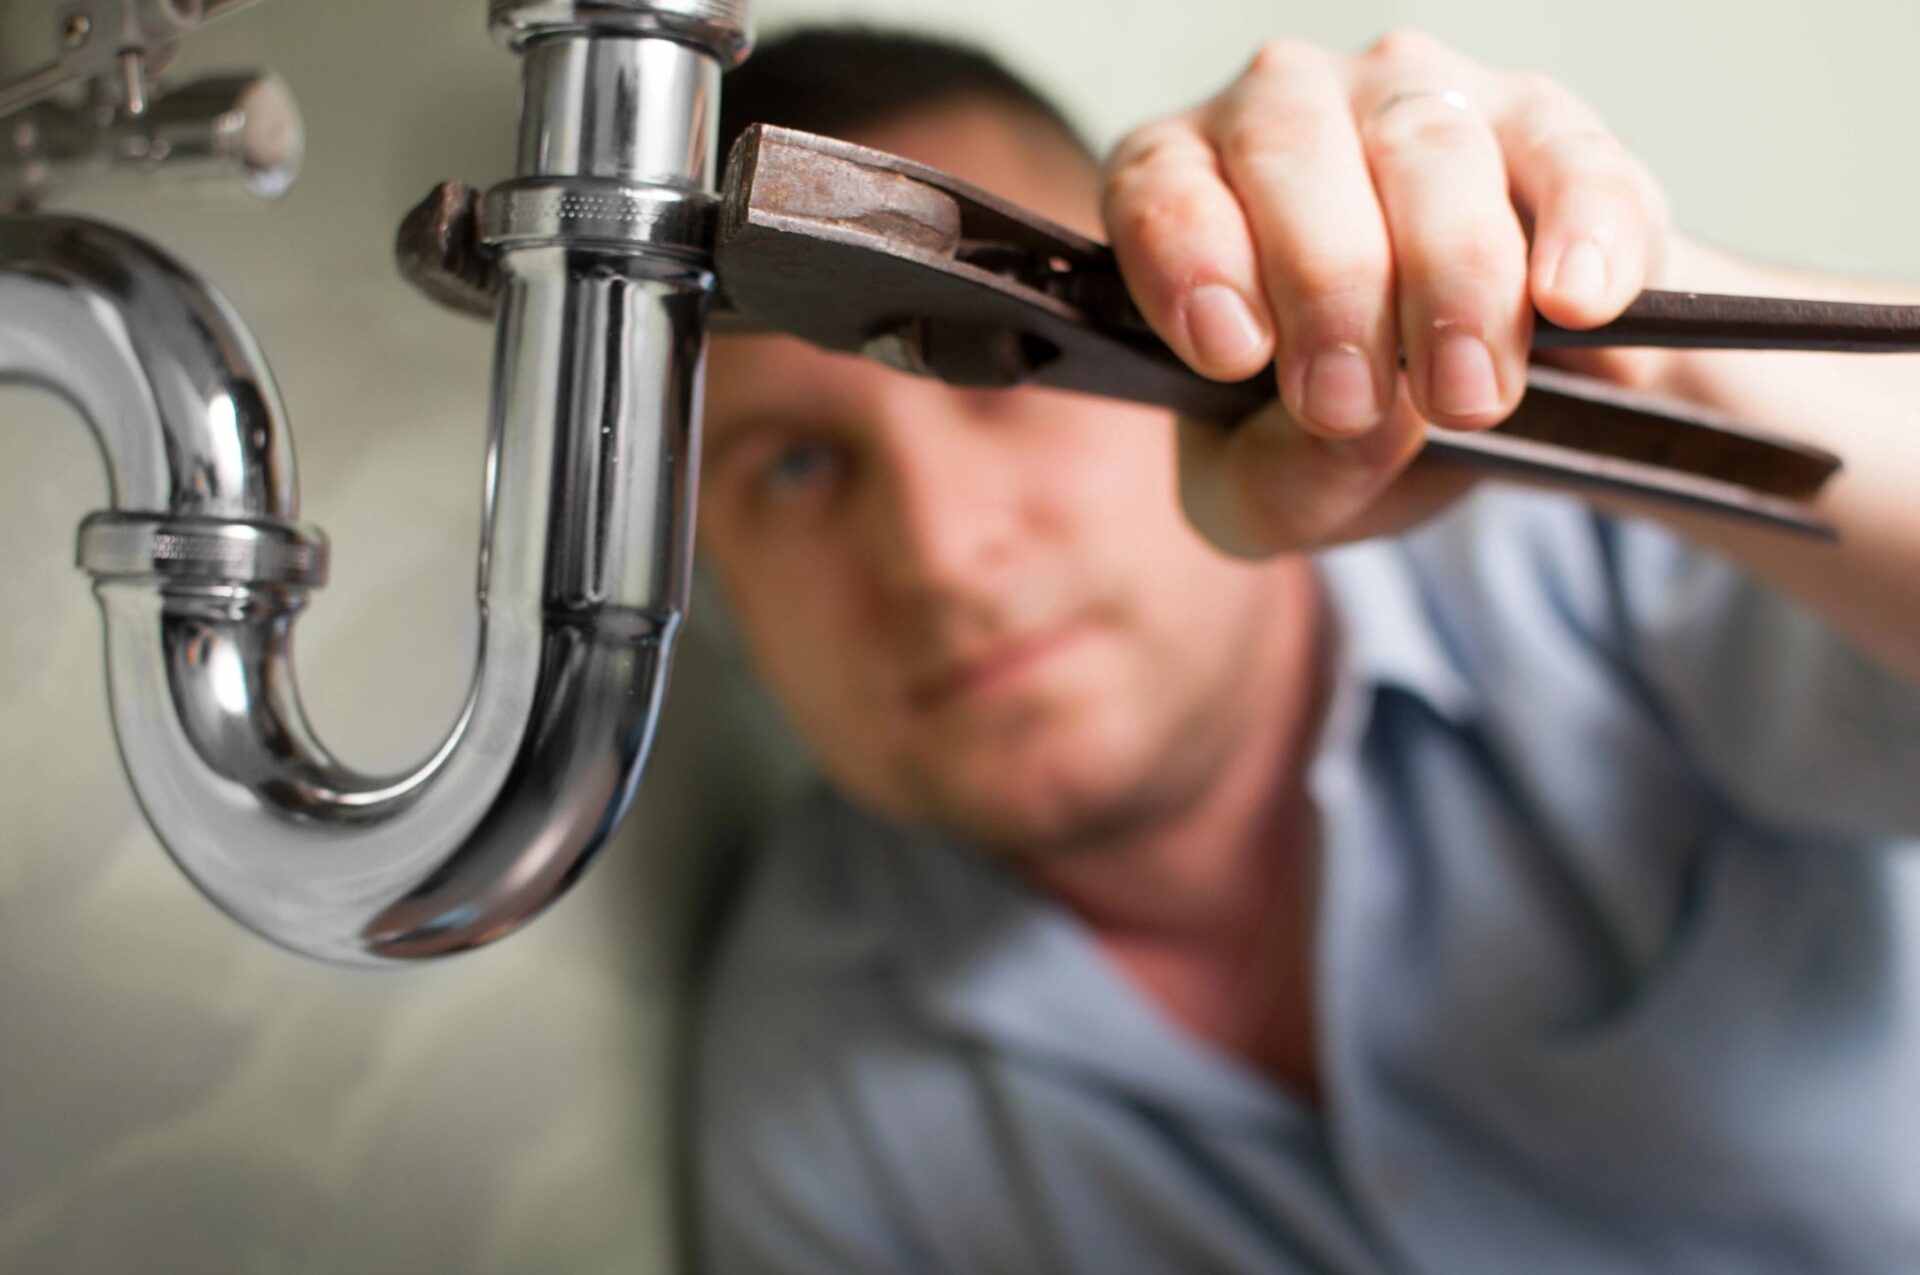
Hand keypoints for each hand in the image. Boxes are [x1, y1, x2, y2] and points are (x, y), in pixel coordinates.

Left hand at [1103, 31, 1671, 555]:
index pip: (1161, 187)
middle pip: (1293, 156)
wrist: (1479, 417)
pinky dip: (1580, 230)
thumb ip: (1275, 479)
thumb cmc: (1335, 427)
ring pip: (1430, 149)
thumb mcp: (1266, 491)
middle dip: (1328, 288)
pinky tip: (1575, 304)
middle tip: (1351, 406)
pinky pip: (1571, 158)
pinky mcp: (1549, 129)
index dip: (1193, 263)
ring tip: (1464, 396)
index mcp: (1188, 183)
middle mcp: (1289, 112)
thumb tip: (1371, 422)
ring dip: (1452, 281)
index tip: (1236, 355)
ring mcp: (1420, 99)